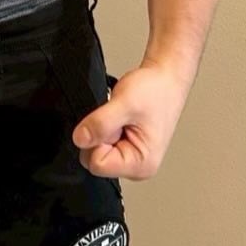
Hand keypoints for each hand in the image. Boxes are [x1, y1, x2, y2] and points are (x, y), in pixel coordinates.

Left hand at [71, 57, 194, 180]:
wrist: (166, 78)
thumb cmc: (156, 91)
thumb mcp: (125, 103)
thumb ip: (100, 123)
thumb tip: (80, 139)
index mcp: (141, 164)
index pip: (97, 164)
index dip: (97, 140)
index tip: (114, 123)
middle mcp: (137, 167)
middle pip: (94, 159)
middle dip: (99, 136)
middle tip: (118, 118)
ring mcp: (131, 157)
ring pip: (96, 150)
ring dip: (102, 130)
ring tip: (121, 116)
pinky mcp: (125, 147)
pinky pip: (102, 142)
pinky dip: (105, 127)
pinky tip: (119, 118)